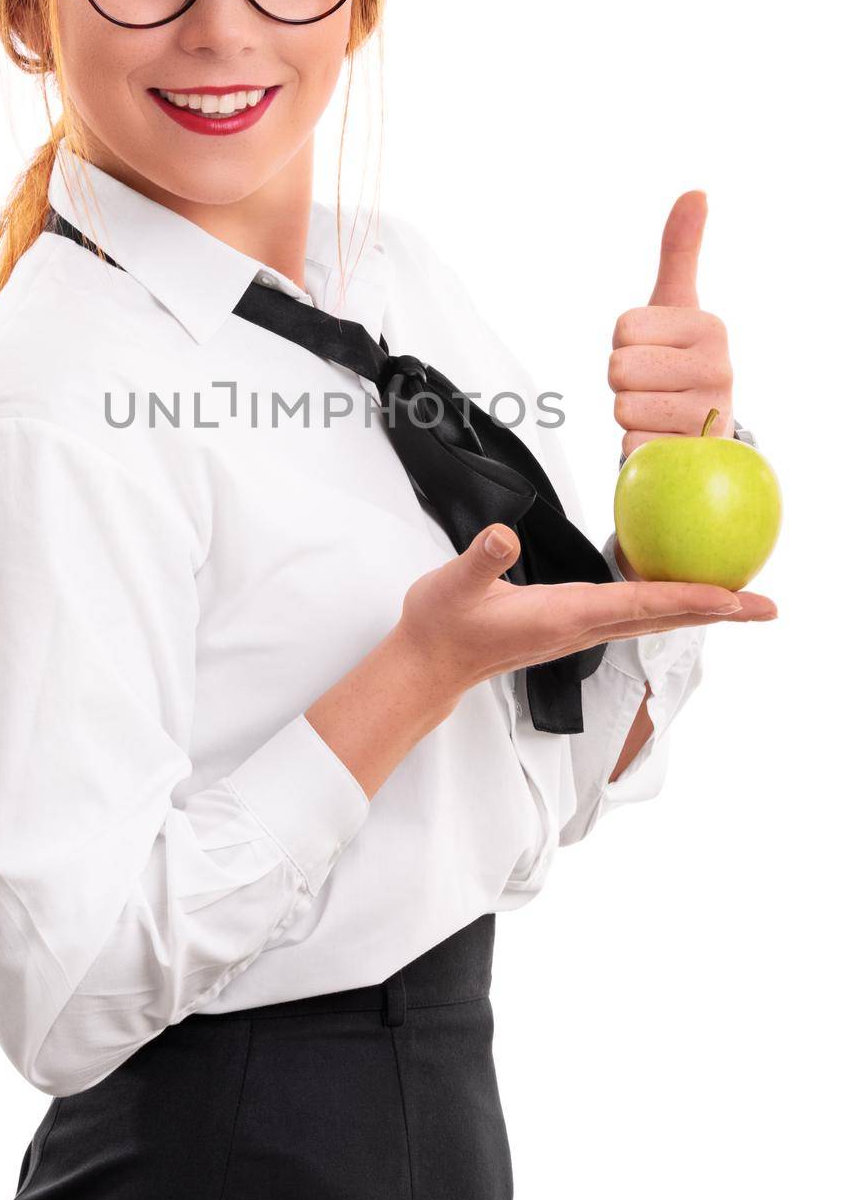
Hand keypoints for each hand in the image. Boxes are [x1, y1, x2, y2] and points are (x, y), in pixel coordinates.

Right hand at [397, 524, 776, 702]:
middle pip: (664, 616)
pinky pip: (635, 612)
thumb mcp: (453, 585)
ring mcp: (580, 629)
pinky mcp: (572, 624)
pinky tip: (679, 591)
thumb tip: (505, 536)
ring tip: (740, 599)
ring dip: (700, 608)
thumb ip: (481, 560)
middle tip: (768, 607)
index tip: (733, 597)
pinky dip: (668, 601)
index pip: (639, 604)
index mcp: (564, 615)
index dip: (688, 598)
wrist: (430, 663)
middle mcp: (582, 626)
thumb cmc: (442, 625)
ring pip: (654, 616)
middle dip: (717, 611)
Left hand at [608, 190, 734, 458]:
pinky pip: (632, 447)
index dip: (625, 342)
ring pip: (623, 407)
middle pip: (620, 367)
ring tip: (658, 411)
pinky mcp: (693, 458)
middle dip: (624, 378)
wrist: (702, 432)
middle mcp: (720, 370)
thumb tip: (696, 191)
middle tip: (652, 385)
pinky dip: (636, 447)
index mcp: (710, 327)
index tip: (651, 350)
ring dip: (630, 413)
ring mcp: (710, 416)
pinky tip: (662, 441)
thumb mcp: (676, 303)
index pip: (624, 328)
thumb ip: (680, 248)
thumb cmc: (679, 360)